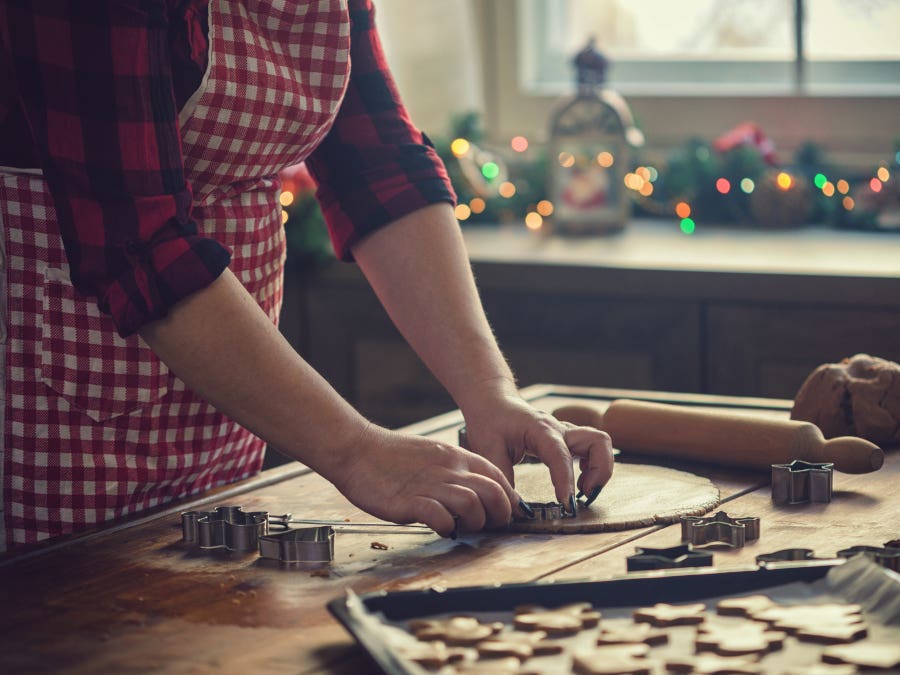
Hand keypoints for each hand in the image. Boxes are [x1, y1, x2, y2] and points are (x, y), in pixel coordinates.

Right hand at [328, 424, 525, 537]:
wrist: (358, 449)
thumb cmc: (392, 457)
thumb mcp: (434, 457)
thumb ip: (456, 472)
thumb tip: (478, 492)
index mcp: (455, 456)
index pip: (497, 476)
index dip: (509, 497)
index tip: (507, 512)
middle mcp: (448, 469)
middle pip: (492, 491)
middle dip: (500, 514)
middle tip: (491, 526)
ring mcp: (430, 485)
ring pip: (472, 503)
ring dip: (475, 522)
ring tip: (464, 528)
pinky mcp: (409, 501)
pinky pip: (439, 515)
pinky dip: (446, 527)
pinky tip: (442, 529)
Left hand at [459, 393, 613, 509]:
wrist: (493, 403)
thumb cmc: (490, 422)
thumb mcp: (488, 449)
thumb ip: (502, 480)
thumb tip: (517, 510)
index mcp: (540, 429)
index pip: (560, 455)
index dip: (565, 481)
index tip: (566, 504)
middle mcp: (559, 429)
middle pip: (597, 441)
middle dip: (599, 472)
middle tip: (584, 495)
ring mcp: (566, 432)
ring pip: (600, 443)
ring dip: (600, 469)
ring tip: (584, 490)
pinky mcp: (568, 439)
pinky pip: (593, 448)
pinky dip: (595, 466)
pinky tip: (580, 481)